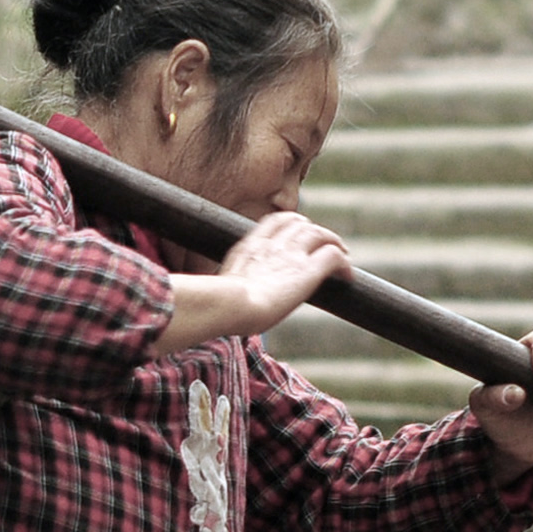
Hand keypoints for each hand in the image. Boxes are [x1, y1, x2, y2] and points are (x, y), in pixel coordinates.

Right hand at [154, 211, 350, 354]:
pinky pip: (334, 257)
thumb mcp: (206, 295)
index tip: (293, 240)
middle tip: (322, 247)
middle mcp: (269, 246)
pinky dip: (344, 264)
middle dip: (312, 231)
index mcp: (246, 248)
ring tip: (342, 257)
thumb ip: (204, 295)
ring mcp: (290, 256)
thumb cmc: (210, 308)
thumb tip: (184, 309)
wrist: (225, 307)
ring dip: (333, 243)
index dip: (287, 227)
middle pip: (298, 222)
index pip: (272, 223)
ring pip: (320, 234)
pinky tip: (348, 278)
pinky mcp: (308, 271)